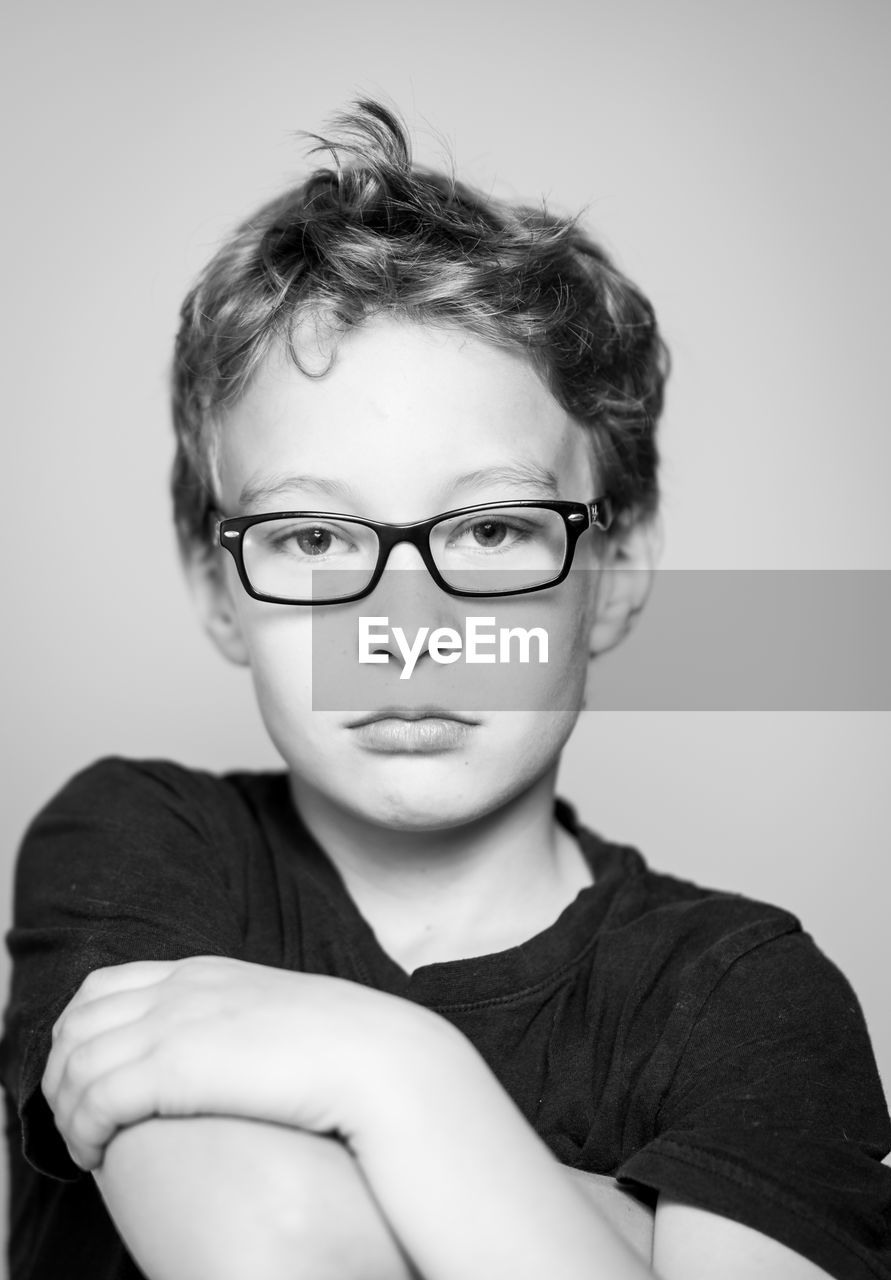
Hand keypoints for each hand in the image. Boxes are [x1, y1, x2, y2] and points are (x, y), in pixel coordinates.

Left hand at [42, 956, 429, 1170]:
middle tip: (76, 1120)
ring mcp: (174, 1022)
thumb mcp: (275, 1017)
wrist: (378, 1060)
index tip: (87, 1079)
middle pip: (77, 1020)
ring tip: (85, 1147)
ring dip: (65, 1110)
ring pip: (74, 1063)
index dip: (78, 1034)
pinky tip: (96, 1155)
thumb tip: (223, 1055)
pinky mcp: (172, 1067)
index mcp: (204, 971)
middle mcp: (180, 988)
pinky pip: (92, 1098)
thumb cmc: (342, 1051)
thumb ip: (236, 1021)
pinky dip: (79, 1131)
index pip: (103, 986)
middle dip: (60, 1073)